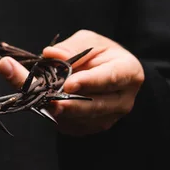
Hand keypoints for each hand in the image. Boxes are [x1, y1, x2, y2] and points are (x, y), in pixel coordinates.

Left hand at [0, 30, 143, 136]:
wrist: (104, 72)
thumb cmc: (99, 54)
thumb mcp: (89, 41)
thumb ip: (71, 47)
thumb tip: (51, 55)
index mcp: (129, 72)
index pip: (110, 78)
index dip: (89, 82)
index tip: (69, 84)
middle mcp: (123, 99)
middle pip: (96, 105)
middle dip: (70, 104)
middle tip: (49, 100)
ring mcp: (110, 117)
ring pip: (82, 119)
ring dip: (59, 111)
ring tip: (41, 100)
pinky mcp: (92, 127)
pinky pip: (73, 127)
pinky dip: (57, 117)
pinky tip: (46, 106)